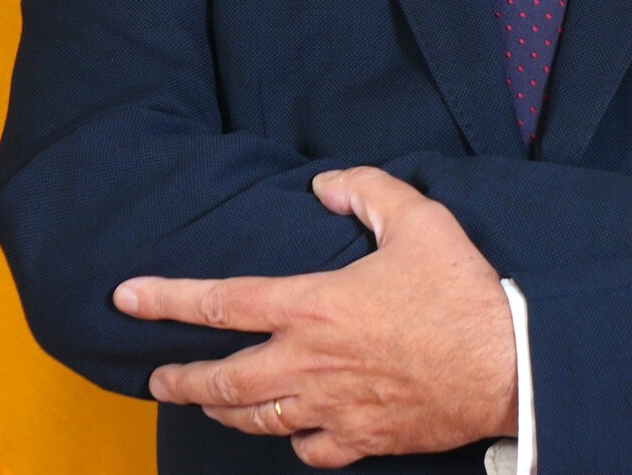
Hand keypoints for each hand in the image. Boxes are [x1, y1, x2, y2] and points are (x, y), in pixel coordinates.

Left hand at [113, 167, 517, 467]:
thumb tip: (324, 184)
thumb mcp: (418, 218)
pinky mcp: (358, 441)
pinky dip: (289, 438)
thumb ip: (366, 190)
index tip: (126, 296)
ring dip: (221, 408)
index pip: (222, 301)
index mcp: (315, 306)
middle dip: (180, 378)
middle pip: (221, 380)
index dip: (167, 298)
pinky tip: (289, 429)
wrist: (505, 367)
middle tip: (155, 376)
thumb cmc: (460, 292)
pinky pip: (305, 449)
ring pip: (253, 419)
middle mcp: (308, 364)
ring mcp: (329, 410)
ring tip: (206, 400)